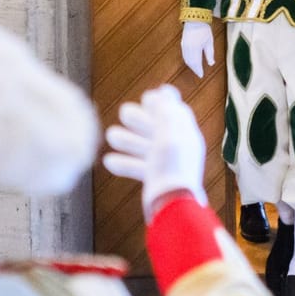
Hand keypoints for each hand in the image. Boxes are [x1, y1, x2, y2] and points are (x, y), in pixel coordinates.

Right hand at [102, 85, 206, 219]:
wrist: (172, 205)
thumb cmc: (172, 166)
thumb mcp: (170, 132)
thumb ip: (166, 110)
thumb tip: (163, 90)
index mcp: (186, 134)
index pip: (175, 111)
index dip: (160, 103)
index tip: (146, 97)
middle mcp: (177, 147)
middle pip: (156, 128)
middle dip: (139, 120)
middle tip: (123, 113)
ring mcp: (166, 164)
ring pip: (144, 147)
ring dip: (127, 140)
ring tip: (110, 136)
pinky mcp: (155, 179)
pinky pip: (138, 167)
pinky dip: (124, 163)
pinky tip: (108, 161)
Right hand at [180, 21, 214, 77]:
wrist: (194, 19)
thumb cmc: (204, 30)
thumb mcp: (209, 42)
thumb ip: (210, 53)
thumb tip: (211, 64)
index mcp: (195, 48)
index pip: (196, 62)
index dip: (199, 70)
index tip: (201, 75)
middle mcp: (188, 48)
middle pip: (190, 62)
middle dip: (195, 69)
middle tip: (199, 74)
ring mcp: (184, 46)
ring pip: (186, 59)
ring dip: (191, 65)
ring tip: (196, 69)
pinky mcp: (182, 44)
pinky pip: (184, 55)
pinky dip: (188, 60)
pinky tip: (191, 62)